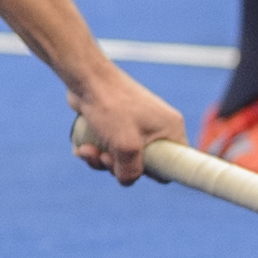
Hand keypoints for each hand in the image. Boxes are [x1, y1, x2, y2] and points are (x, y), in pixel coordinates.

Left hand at [67, 66, 185, 182]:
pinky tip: (82, 148)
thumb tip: (127, 180)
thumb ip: (131, 172)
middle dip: (120, 167)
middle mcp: (157, 128)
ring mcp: (136, 126)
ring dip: (103, 161)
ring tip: (88, 151)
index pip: (175, 164)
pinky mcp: (117, 125)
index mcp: (171, 129)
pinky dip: (96, 153)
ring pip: (123, 159)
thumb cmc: (111, 106)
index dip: (156, 173)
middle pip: (144, 166)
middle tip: (106, 158)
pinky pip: (111, 149)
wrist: (86, 78)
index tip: (136, 171)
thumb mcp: (126, 146)